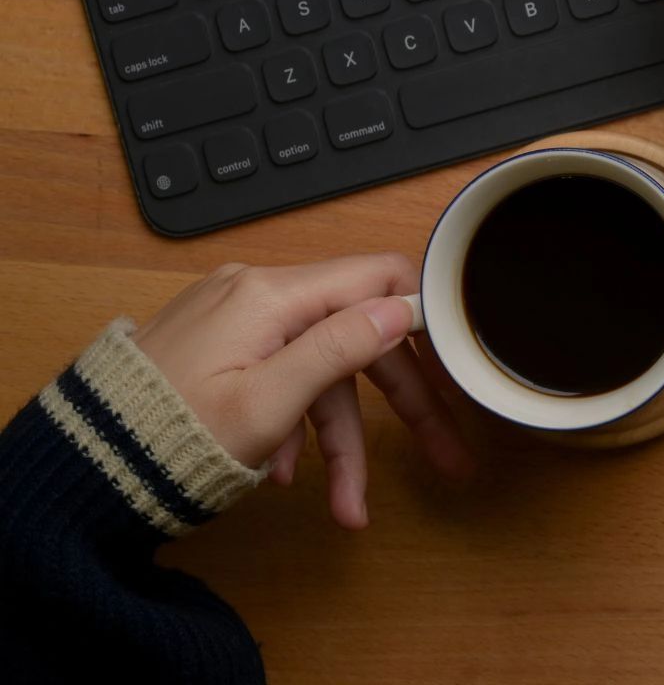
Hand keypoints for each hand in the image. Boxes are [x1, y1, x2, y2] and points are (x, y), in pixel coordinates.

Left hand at [132, 253, 472, 528]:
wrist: (85, 466)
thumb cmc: (172, 439)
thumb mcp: (269, 404)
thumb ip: (339, 350)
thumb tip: (401, 308)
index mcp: (272, 296)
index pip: (379, 277)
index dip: (427, 317)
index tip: (459, 360)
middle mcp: (257, 293)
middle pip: (358, 336)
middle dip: (400, 404)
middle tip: (442, 454)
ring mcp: (236, 318)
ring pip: (320, 369)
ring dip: (340, 437)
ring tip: (344, 505)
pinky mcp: (220, 344)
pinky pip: (283, 373)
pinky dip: (295, 423)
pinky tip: (287, 472)